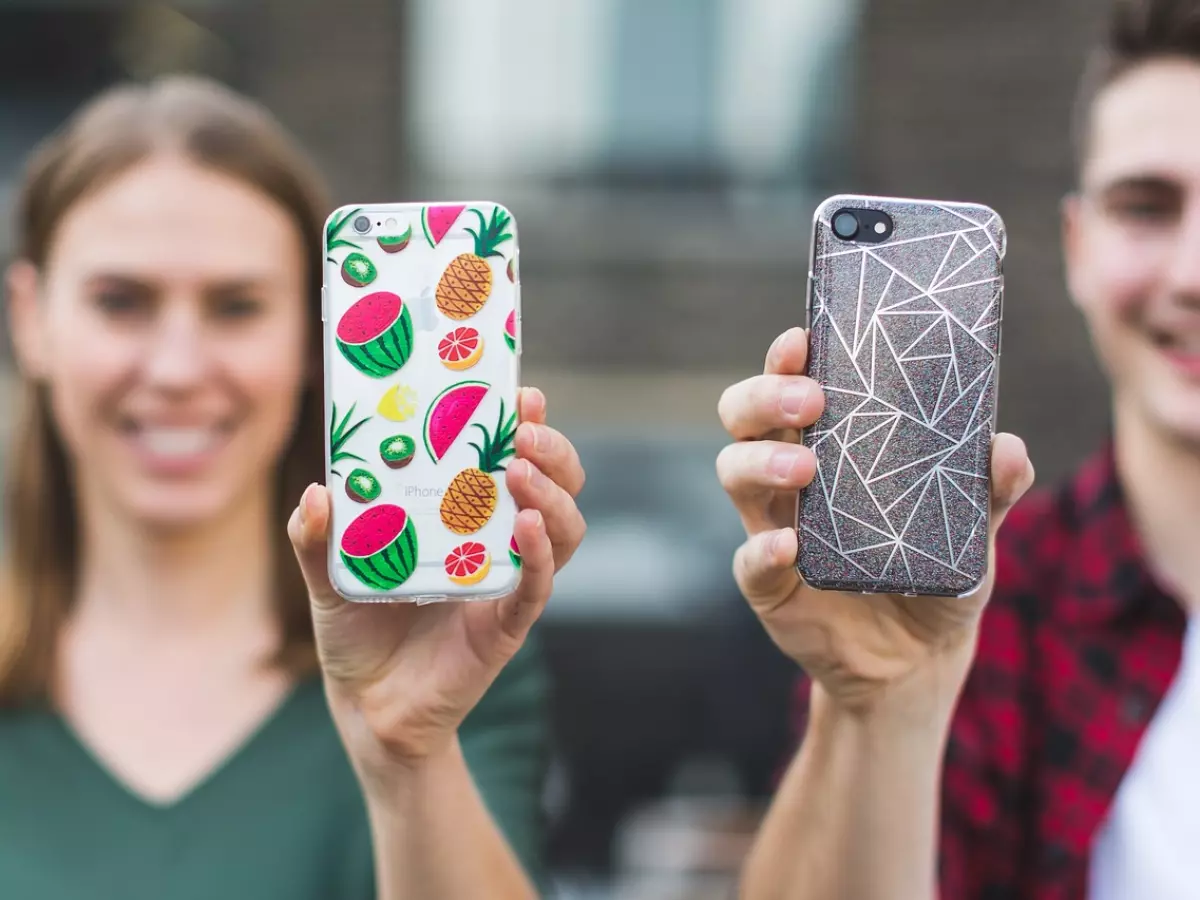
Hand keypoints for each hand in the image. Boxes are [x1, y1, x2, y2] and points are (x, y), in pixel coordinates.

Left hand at [289, 386, 585, 776]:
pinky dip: (541, 553)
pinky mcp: (506, 625)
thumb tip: (319, 491)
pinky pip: (537, 585)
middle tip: (523, 430)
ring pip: (564, 529)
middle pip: (554, 483)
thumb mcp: (327, 573)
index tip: (520, 391)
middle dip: (552, 449)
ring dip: (552, 493)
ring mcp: (507, 580)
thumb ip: (316, 535)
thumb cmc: (356, 628)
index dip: (523, 423)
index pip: (509, 457)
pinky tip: (527, 526)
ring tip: (521, 471)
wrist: (365, 706)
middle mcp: (494, 540)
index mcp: (462, 514)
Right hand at [717, 328, 1034, 713]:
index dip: (786, 358)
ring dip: (760, 462)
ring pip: (732, 472)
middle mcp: (789, 476)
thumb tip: (1007, 446)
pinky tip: (790, 545)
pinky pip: (749, 561)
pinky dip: (763, 549)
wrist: (920, 657)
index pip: (792, 385)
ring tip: (804, 469)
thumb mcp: (973, 527)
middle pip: (744, 417)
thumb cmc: (936, 568)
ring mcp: (771, 526)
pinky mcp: (769, 584)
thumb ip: (991, 488)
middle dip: (765, 397)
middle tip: (810, 401)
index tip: (803, 338)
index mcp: (830, 444)